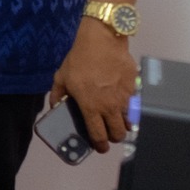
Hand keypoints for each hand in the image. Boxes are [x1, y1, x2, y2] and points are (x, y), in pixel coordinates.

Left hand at [50, 18, 137, 151]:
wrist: (103, 42)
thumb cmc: (79, 60)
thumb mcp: (61, 78)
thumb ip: (57, 96)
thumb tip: (55, 108)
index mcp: (91, 107)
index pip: (98, 135)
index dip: (99, 145)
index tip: (100, 147)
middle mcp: (110, 107)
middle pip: (118, 134)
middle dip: (114, 137)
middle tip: (108, 133)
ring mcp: (124, 99)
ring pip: (128, 122)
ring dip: (123, 124)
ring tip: (116, 120)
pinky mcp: (134, 89)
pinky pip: (133, 105)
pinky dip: (128, 108)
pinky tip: (120, 101)